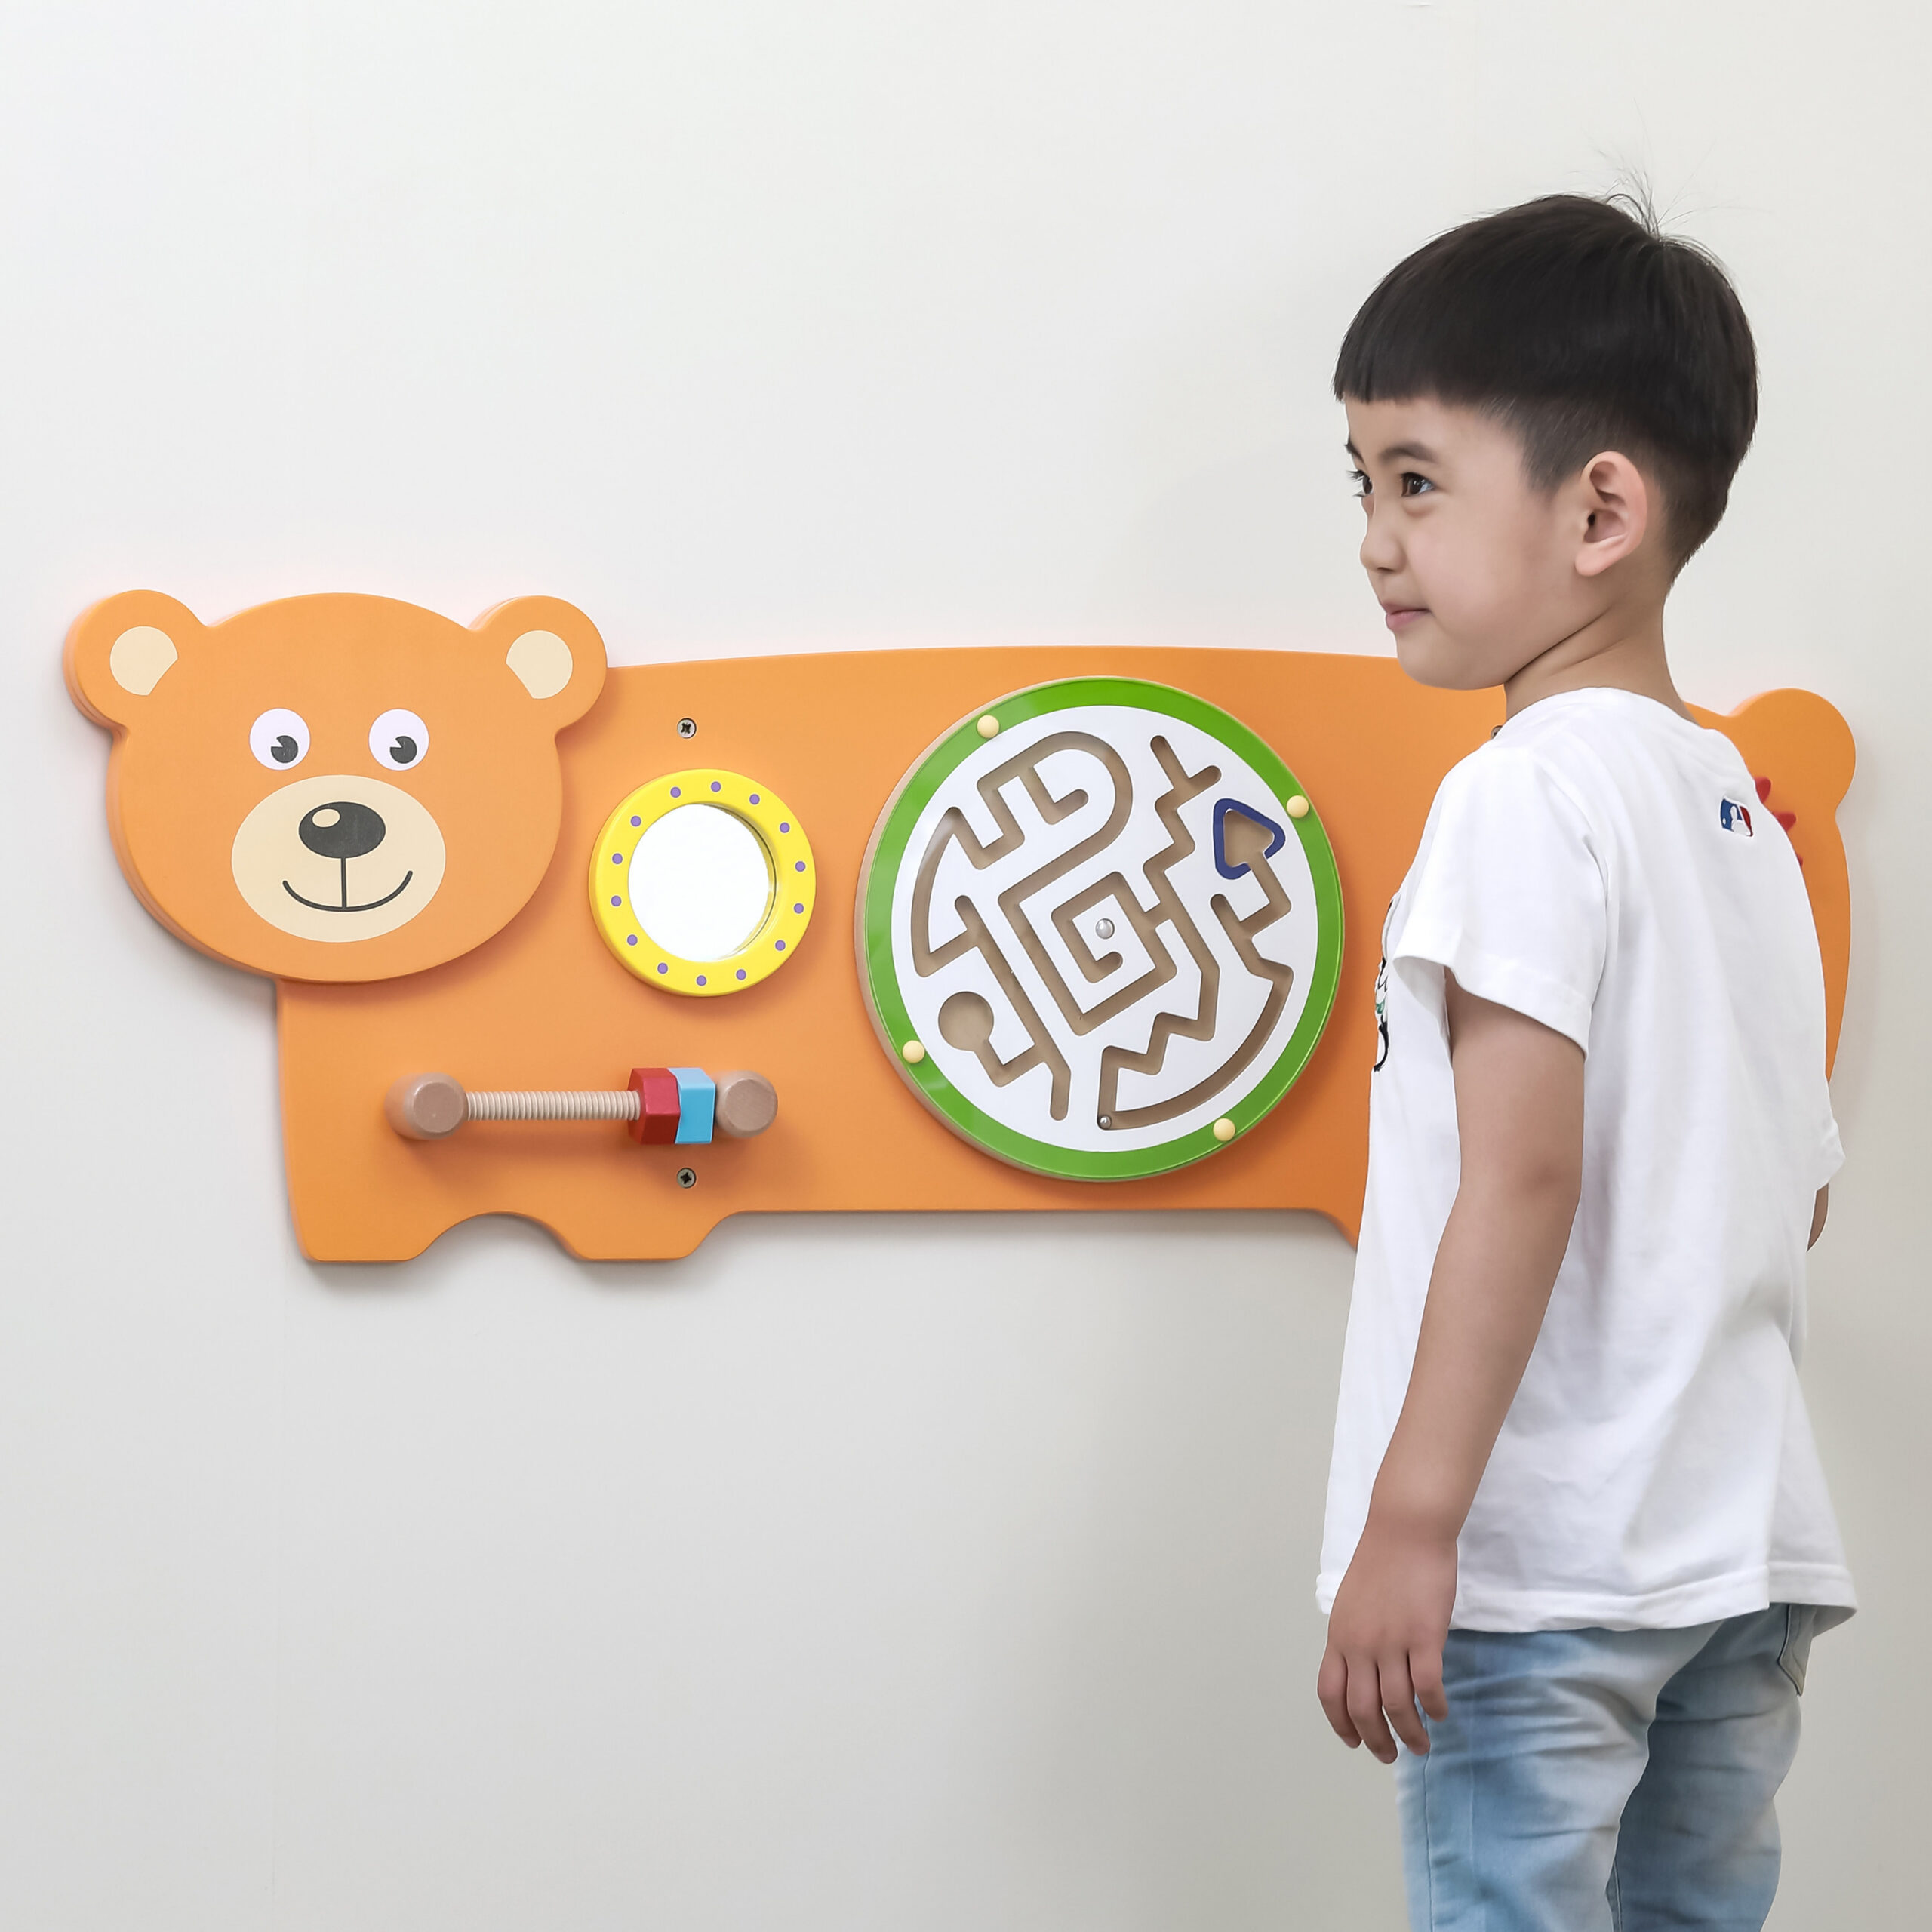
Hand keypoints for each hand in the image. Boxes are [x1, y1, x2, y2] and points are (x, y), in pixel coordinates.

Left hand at [1317, 1516, 1456, 1763]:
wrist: (1406, 1529)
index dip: (1341, 1724)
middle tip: (1391, 1756)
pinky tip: (1440, 1714)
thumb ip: (1355, 1636)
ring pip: (1397, 1705)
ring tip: (1421, 1746)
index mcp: (1339, 1635)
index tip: (1354, 1742)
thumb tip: (1363, 1671)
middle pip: (1362, 1708)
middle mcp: (1360, 1643)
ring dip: (1409, 1733)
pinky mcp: (1424, 1636)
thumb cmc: (1383, 1560)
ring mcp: (1392, 1641)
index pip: (1330, 1693)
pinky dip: (1435, 1707)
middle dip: (1376, 1740)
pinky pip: (1428, 1686)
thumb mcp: (1353, 1602)